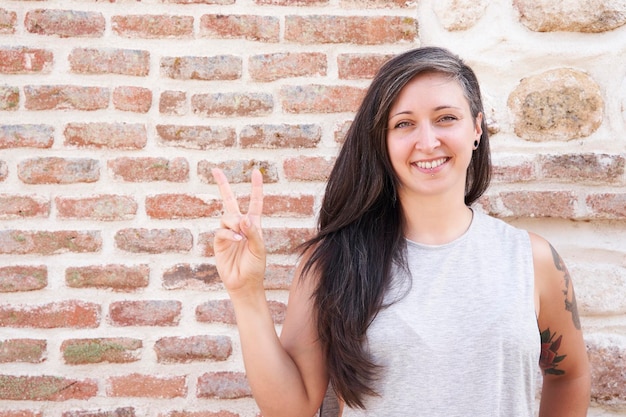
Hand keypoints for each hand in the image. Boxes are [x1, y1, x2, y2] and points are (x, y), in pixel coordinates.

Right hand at [212, 168, 265, 296]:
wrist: (244, 284)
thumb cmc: (255, 267)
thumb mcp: (259, 248)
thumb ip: (253, 232)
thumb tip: (243, 217)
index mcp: (254, 225)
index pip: (255, 202)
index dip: (256, 187)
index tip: (255, 172)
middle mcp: (239, 226)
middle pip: (230, 201)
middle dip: (223, 185)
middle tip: (215, 170)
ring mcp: (228, 233)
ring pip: (227, 216)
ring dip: (234, 222)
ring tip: (241, 235)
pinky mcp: (218, 242)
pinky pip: (221, 231)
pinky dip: (229, 234)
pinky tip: (237, 239)